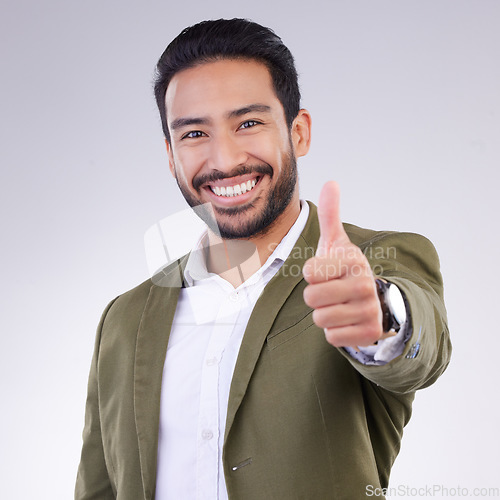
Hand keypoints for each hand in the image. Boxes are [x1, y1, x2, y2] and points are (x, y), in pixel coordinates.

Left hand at [303, 181, 385, 347]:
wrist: (373, 300)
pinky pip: (332, 337)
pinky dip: (334, 331)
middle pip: (311, 298)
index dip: (311, 273)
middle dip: (315, 296)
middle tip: (330, 291)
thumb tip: (331, 182)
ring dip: (323, 314)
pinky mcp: (369, 333)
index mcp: (353, 260)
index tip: (326, 271)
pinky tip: (346, 320)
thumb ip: (331, 214)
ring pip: (319, 319)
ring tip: (338, 305)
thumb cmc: (345, 270)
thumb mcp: (337, 243)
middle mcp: (365, 284)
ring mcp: (369, 310)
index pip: (309, 272)